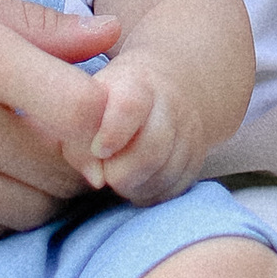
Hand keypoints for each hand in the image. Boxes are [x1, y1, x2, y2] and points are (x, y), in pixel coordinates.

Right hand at [0, 0, 115, 237]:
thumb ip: (31, 22)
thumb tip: (111, 37)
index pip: (88, 113)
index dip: (112, 122)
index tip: (110, 113)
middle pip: (63, 173)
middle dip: (82, 163)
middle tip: (73, 142)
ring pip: (24, 212)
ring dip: (42, 195)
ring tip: (26, 160)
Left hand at [75, 49, 199, 202]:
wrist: (158, 93)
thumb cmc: (109, 103)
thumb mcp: (88, 104)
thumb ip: (80, 136)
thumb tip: (97, 179)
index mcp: (137, 84)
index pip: (130, 107)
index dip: (113, 133)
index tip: (99, 150)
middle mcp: (170, 104)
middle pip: (151, 152)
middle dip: (120, 173)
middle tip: (104, 170)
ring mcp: (189, 131)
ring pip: (164, 176)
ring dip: (134, 187)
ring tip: (118, 175)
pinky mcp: (197, 158)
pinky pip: (174, 189)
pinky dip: (150, 193)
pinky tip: (137, 180)